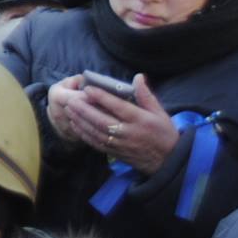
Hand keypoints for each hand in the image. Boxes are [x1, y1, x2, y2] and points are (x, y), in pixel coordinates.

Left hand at [52, 75, 179, 172]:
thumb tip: (138, 76)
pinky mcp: (116, 153)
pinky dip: (84, 135)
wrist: (169, 161)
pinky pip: (97, 144)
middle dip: (85, 110)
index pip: (118, 107)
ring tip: (69, 110)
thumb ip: (146, 95)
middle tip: (71, 100)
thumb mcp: (160, 112)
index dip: (102, 98)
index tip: (88, 88)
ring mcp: (121, 145)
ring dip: (81, 122)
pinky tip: (75, 125)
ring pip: (97, 133)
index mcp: (141, 120)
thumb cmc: (164, 133)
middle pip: (103, 121)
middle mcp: (129, 133)